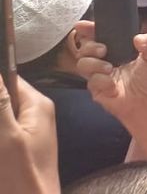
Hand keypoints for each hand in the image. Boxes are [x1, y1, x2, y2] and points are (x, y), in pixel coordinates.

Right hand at [0, 74, 57, 193]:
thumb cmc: (23, 177)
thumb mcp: (7, 136)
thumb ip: (0, 102)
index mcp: (37, 105)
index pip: (9, 76)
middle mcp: (34, 114)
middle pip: (3, 98)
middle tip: (3, 138)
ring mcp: (26, 131)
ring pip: (3, 117)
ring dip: (0, 128)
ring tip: (3, 147)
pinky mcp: (17, 146)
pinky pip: (5, 132)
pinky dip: (1, 139)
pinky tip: (1, 153)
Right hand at [75, 22, 146, 121]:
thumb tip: (138, 38)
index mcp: (116, 48)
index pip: (98, 35)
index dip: (87, 29)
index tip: (81, 25)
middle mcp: (104, 60)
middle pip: (84, 48)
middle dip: (90, 47)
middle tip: (104, 51)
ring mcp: (98, 74)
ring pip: (82, 63)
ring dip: (95, 65)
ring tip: (111, 69)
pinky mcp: (96, 89)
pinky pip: (91, 82)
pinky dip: (103, 82)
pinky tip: (114, 87)